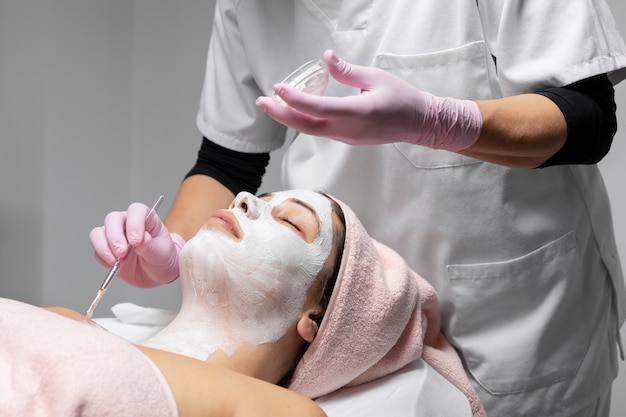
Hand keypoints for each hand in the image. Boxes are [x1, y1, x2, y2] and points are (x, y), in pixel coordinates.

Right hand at [89, 203, 184, 287]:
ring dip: (104, 248)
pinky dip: (104, 259)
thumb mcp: (161, 253)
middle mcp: (127, 223)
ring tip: (116, 262)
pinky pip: (97, 251)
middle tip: (121, 252)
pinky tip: (116, 266)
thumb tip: (142, 239)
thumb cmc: (161, 258)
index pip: (136, 210)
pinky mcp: (105, 249)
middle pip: (112, 219)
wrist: (155, 273)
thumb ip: (150, 246)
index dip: (134, 223)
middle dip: (114, 236)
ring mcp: (114, 235)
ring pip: (98, 233)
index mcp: (145, 218)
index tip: (136, 241)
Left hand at [256, 50, 481, 150]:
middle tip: (261, 101)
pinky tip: (294, 110)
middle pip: (306, 126)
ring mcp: (347, 137)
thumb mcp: (376, 78)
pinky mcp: (348, 138)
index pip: (317, 109)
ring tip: (272, 105)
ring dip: (289, 119)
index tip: (278, 88)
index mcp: (358, 113)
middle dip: (281, 114)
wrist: (418, 123)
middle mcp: (349, 130)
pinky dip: (304, 121)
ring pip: (311, 130)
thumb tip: (325, 58)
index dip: (294, 99)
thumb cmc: (402, 98)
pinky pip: (321, 130)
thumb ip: (347, 71)